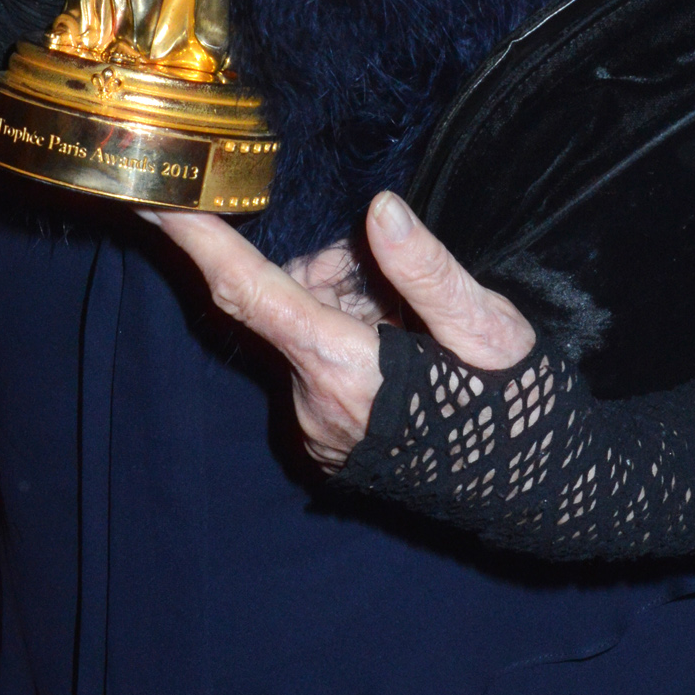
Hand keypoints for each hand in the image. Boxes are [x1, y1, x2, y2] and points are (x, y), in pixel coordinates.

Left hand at [152, 189, 535, 467]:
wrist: (540, 494)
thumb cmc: (520, 409)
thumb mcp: (488, 327)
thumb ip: (425, 268)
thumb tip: (378, 208)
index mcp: (344, 368)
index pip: (249, 291)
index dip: (197, 241)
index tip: (155, 199)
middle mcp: (313, 404)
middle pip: (286, 302)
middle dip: (329, 271)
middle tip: (402, 285)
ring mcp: (315, 431)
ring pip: (301, 334)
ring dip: (345, 310)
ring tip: (417, 331)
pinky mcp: (326, 446)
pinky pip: (314, 370)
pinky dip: (347, 345)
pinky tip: (404, 360)